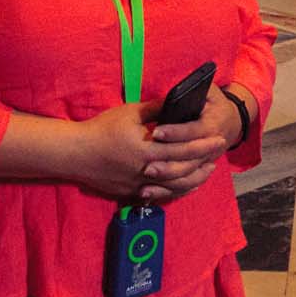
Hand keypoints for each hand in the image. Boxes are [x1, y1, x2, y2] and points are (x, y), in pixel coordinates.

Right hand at [66, 100, 219, 201]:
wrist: (76, 153)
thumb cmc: (102, 129)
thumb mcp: (130, 113)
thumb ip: (156, 109)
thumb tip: (176, 102)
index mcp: (147, 150)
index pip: (183, 149)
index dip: (203, 144)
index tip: (219, 138)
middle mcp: (146, 171)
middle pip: (182, 170)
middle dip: (203, 161)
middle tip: (218, 154)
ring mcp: (139, 185)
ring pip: (174, 187)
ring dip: (194, 179)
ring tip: (207, 171)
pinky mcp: (132, 192)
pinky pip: (160, 195)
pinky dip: (177, 191)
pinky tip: (186, 185)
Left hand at [139, 92, 240, 203]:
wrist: (232, 122)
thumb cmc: (215, 104)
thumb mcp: (209, 92)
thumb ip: (194, 91)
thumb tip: (174, 93)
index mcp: (211, 126)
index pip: (191, 131)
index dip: (174, 133)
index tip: (155, 132)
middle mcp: (210, 148)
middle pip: (187, 159)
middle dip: (166, 163)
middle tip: (146, 165)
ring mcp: (204, 162)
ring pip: (185, 176)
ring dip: (165, 179)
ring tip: (146, 177)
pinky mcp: (197, 172)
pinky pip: (182, 187)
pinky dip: (166, 192)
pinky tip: (148, 193)